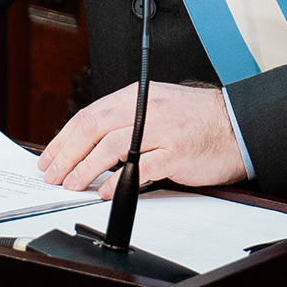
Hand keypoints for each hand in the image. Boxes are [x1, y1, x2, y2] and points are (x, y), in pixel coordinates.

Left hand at [37, 82, 246, 196]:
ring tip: (72, 183)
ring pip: (111, 146)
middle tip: (52, 174)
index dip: (64, 137)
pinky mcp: (177, 153)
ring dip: (85, 168)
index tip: (49, 156)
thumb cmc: (197, 119)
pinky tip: (105, 191)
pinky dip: (118, 181)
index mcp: (137, 95)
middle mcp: (146, 108)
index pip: (90, 114)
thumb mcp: (157, 106)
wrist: (237, 125)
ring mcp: (162, 130)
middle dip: (67, 153)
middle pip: (94, 128)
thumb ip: (126, 119)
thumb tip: (90, 145)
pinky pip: (141, 168)